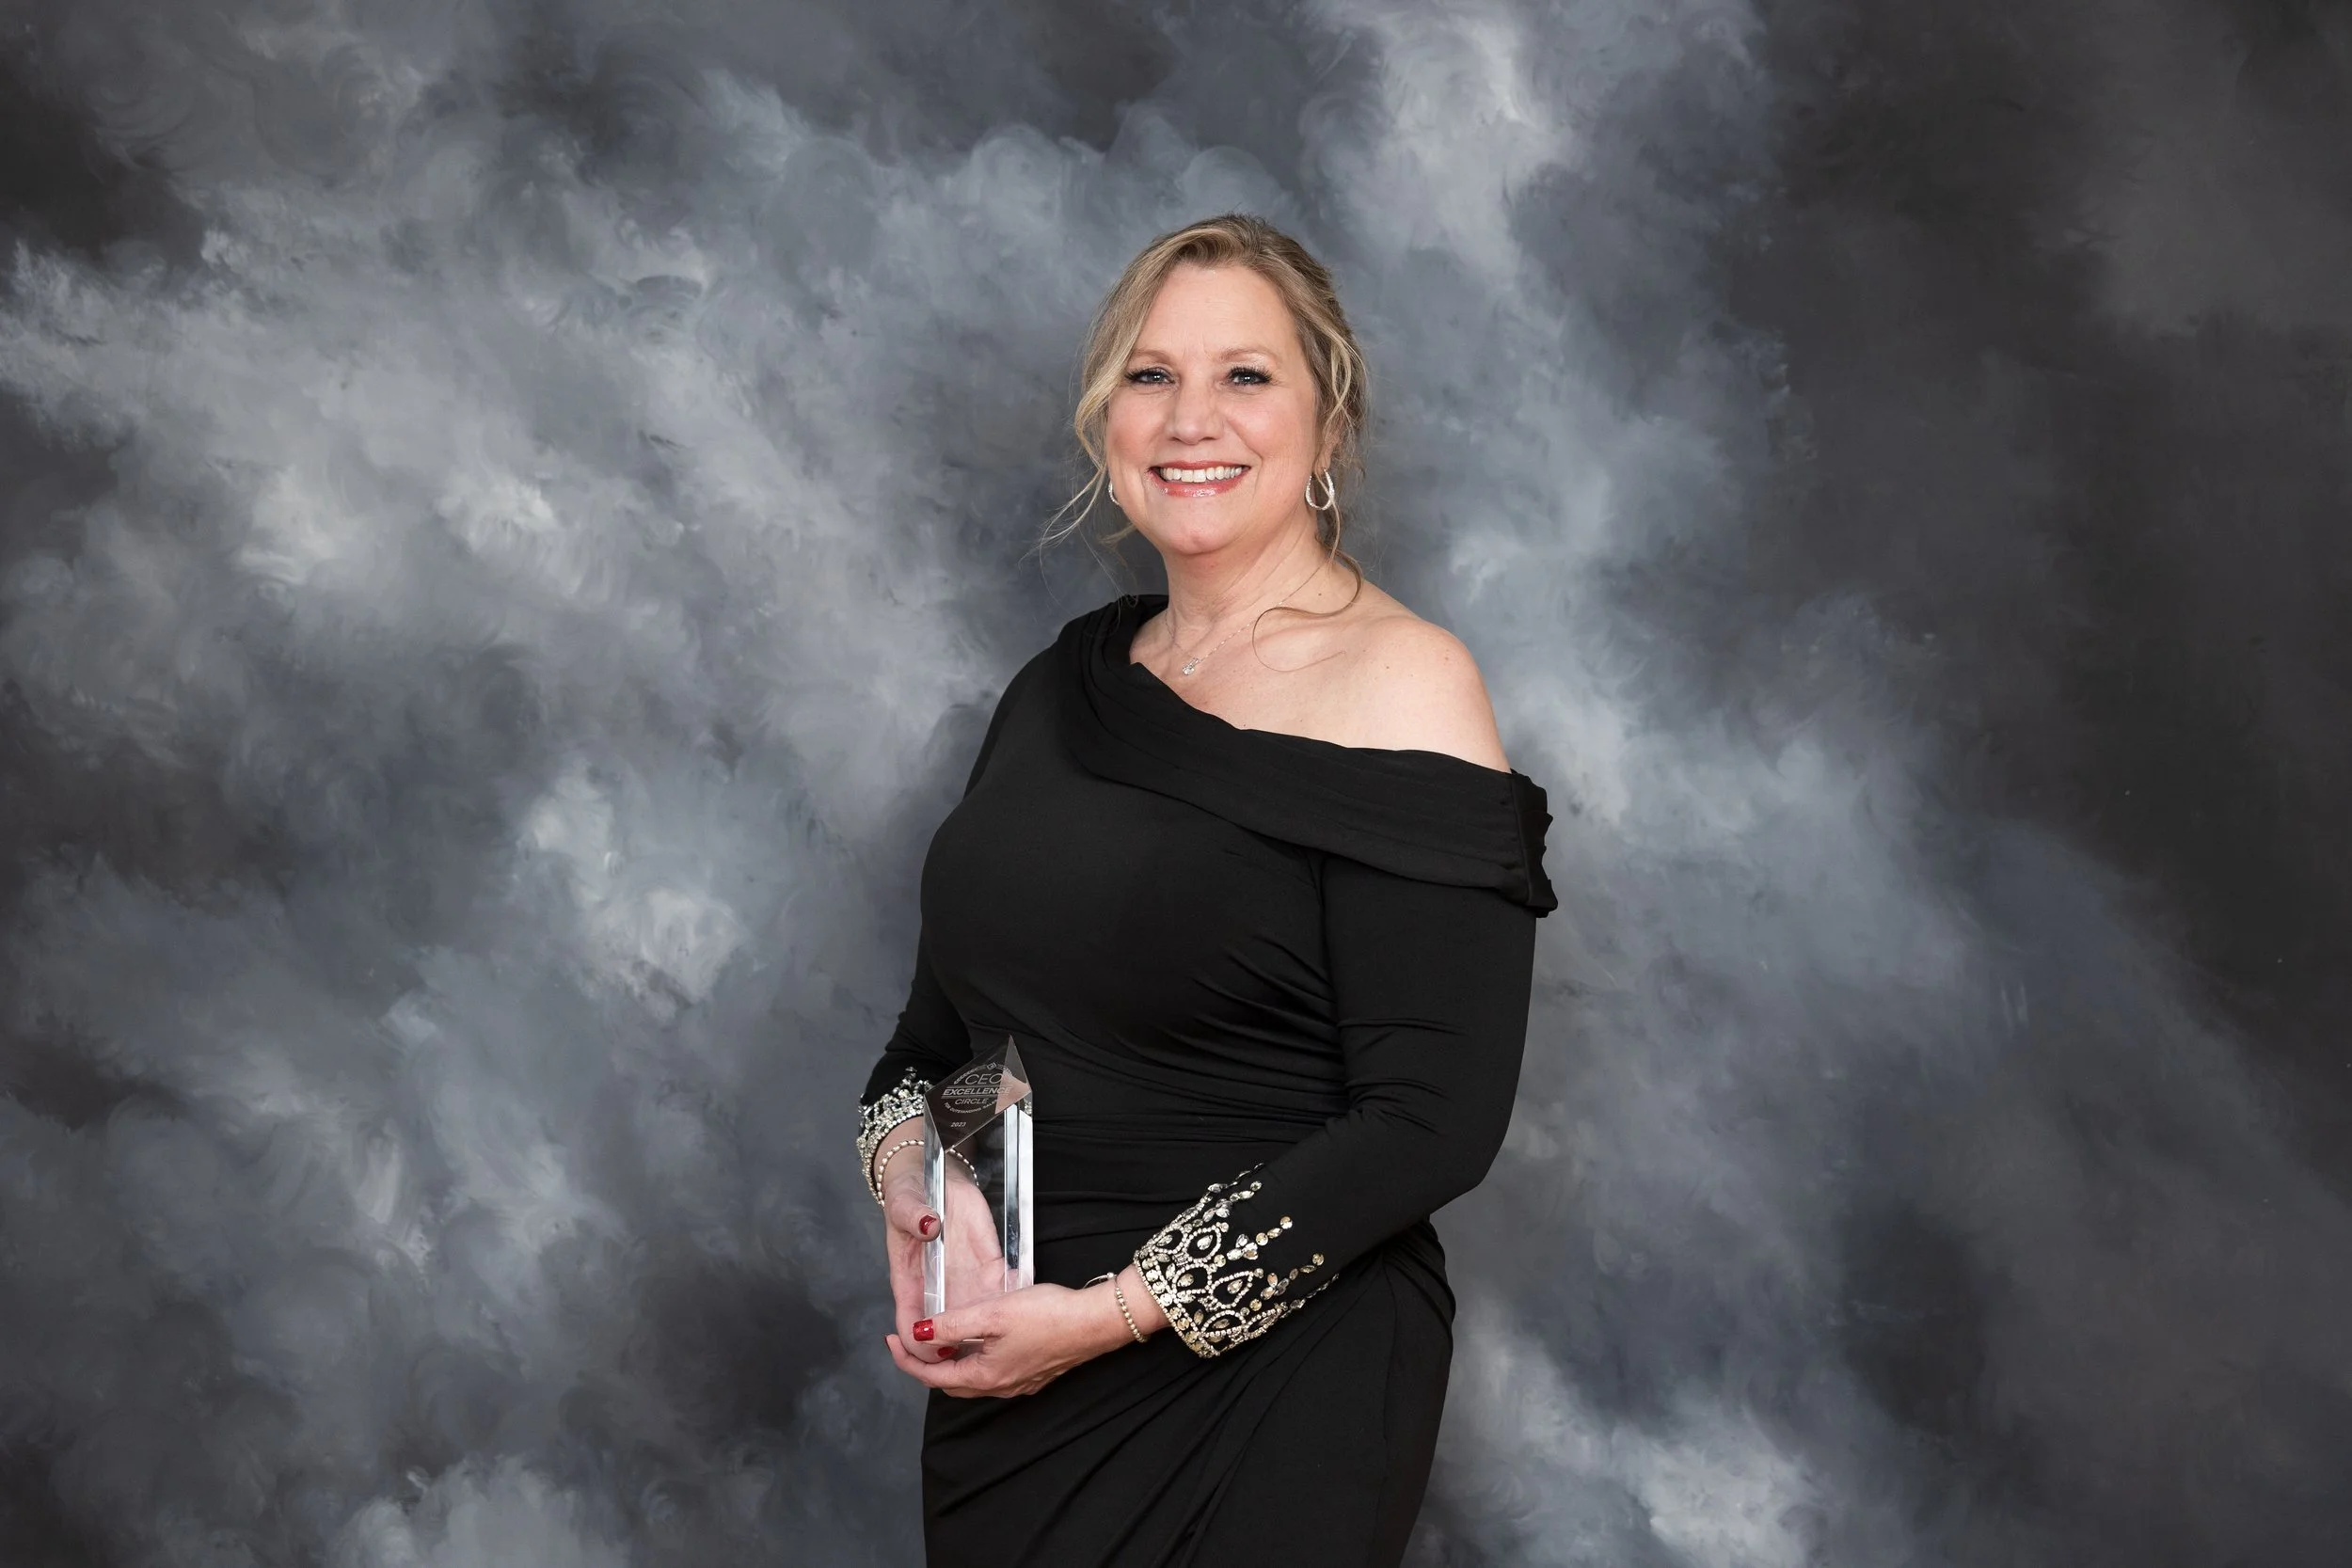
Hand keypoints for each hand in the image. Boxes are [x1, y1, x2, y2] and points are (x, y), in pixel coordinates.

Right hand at [875, 1127, 1000, 1364]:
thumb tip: (927, 1225)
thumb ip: (912, 1216)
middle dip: (962, 1348)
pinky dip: (1012, 1297)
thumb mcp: (903, 1202)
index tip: (939, 1350)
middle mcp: (938, 1288)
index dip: (921, 1345)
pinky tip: (1025, 1300)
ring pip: (977, 1318)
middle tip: (981, 1353)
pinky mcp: (986, 1264)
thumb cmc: (909, 1195)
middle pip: (947, 1333)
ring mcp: (964, 1279)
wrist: (932, 1179)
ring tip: (1009, 1333)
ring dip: (991, 1331)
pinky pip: (1000, 1288)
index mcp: (910, 1283)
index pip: (912, 1325)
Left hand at [884, 1270, 1157, 1397]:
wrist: (1095, 1323)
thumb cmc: (1047, 1315)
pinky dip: (973, 1359)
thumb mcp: (992, 1314)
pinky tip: (978, 1337)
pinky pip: (991, 1373)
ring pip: (971, 1379)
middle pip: (949, 1383)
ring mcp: (1018, 1383)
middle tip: (910, 1339)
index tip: (890, 1339)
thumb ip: (952, 1324)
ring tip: (940, 1335)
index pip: (931, 1377)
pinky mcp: (1033, 1374)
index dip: (905, 1359)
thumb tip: (919, 1334)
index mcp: (984, 1376)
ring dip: (950, 1362)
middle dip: (925, 1363)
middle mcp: (999, 1387)